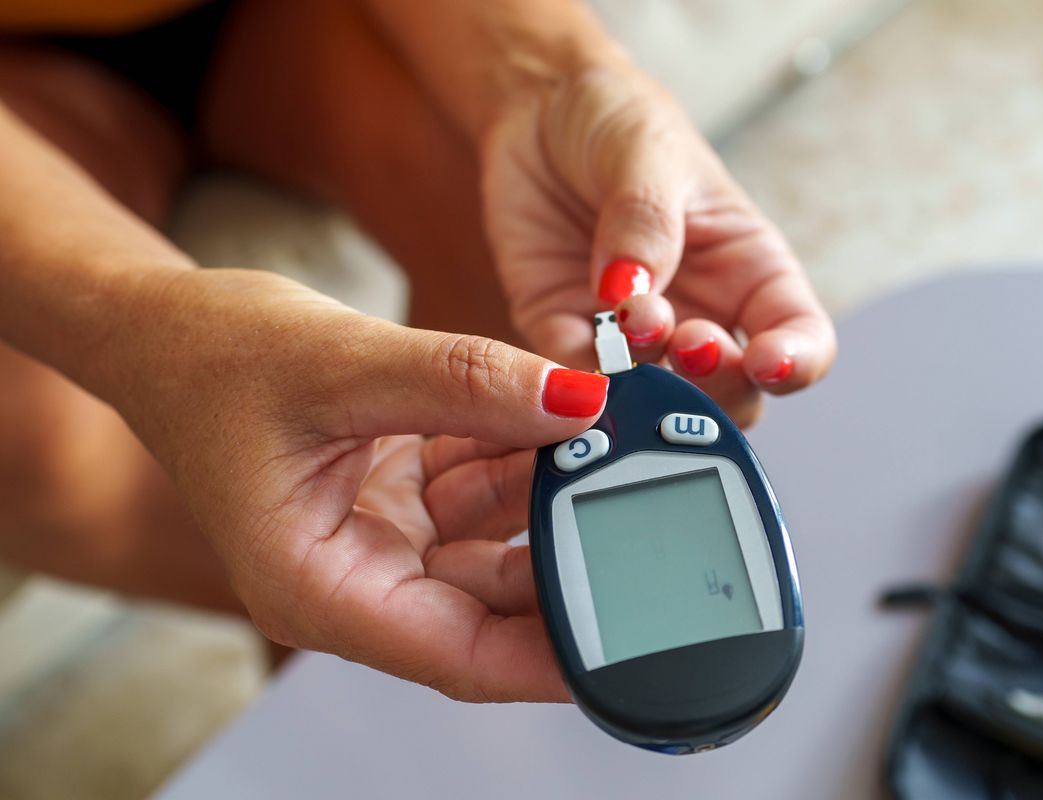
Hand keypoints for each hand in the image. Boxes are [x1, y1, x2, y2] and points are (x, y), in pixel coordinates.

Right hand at [105, 268, 608, 701]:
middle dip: (568, 556)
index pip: (464, 655)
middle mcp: (356, 578)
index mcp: (320, 588)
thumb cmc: (211, 359)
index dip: (556, 655)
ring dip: (551, 491)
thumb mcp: (343, 364)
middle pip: (493, 604)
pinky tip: (565, 418)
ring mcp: (380, 540)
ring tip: (615, 446)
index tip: (633, 638)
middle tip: (644, 510)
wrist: (166, 327)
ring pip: (495, 540)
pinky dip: (522, 454)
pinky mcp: (397, 500)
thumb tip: (576, 401)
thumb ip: (465, 383)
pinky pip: (481, 489)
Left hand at [481, 61, 836, 425]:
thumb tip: (634, 290)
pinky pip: (575, 383)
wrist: (533, 111)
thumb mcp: (646, 149)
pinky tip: (569, 356)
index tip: (766, 362)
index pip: (798, 337)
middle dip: (715, 385)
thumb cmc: (616, 119)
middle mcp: (699, 314)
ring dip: (647, 387)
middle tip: (686, 342)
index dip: (796, 364)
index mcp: (748, 271)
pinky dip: (575, 386)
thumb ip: (647, 218)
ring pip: (659, 404)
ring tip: (625, 327)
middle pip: (733, 393)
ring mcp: (633, 336)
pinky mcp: (566, 335)